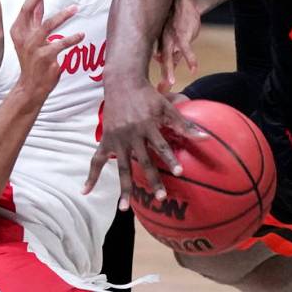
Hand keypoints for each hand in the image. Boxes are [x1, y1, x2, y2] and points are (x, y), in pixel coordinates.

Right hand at [10, 0, 82, 102]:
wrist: (31, 86)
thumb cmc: (33, 60)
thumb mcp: (30, 38)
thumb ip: (35, 20)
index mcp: (18, 30)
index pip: (25, 8)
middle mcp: (23, 37)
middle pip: (28, 10)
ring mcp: (33, 47)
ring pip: (47, 26)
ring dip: (62, 16)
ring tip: (75, 8)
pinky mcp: (44, 58)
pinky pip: (60, 44)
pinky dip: (72, 39)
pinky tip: (81, 35)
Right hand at [84, 81, 202, 208]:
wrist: (122, 83)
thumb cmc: (148, 96)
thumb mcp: (167, 106)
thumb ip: (184, 124)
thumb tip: (206, 138)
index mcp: (148, 126)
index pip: (161, 146)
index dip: (170, 159)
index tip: (179, 173)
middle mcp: (131, 135)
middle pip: (144, 162)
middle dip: (153, 180)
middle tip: (162, 198)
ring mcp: (117, 140)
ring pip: (121, 168)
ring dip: (124, 188)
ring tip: (125, 208)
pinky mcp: (105, 140)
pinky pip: (96, 160)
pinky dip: (91, 176)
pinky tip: (86, 191)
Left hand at [155, 0, 201, 89]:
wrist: (187, 0)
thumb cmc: (181, 20)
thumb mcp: (175, 38)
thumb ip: (171, 51)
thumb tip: (166, 65)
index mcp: (159, 43)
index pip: (156, 63)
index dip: (157, 76)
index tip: (157, 90)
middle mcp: (163, 41)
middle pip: (160, 62)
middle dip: (160, 77)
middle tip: (160, 91)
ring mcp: (172, 37)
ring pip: (169, 56)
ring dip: (169, 70)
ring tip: (170, 82)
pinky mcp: (183, 33)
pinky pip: (186, 49)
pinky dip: (190, 59)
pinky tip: (193, 69)